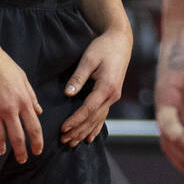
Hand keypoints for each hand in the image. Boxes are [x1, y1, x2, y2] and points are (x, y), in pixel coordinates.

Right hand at [0, 47, 43, 162]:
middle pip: (17, 137)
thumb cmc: (4, 64)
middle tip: (22, 160)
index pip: (34, 127)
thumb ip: (31, 96)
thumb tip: (39, 112)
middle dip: (21, 152)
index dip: (37, 142)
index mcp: (23, 100)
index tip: (37, 151)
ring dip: (0, 147)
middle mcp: (9, 108)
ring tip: (1, 152)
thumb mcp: (23, 78)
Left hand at [60, 27, 132, 145]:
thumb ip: (78, 78)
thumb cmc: (104, 47)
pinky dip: (96, 127)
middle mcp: (112, 95)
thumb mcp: (89, 59)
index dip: (75, 121)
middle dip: (78, 131)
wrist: (121, 40)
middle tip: (63, 141)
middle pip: (93, 118)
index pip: (88, 109)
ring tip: (72, 143)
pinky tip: (90, 137)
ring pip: (99, 119)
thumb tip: (67, 94)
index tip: (62, 129)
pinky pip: (104, 115)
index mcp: (106, 87)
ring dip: (85, 132)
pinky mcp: (113, 94)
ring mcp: (114, 96)